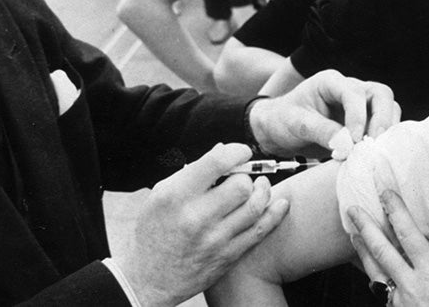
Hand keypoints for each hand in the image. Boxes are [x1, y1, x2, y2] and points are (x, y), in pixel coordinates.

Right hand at [117, 143, 289, 305]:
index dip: (236, 151)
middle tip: (242, 176)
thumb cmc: (154, 231)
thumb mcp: (161, 194)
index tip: (241, 152)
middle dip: (246, 176)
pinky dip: (275, 213)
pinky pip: (260, 231)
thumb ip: (192, 172)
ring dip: (263, 191)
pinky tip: (280, 202)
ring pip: (255, 206)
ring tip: (260, 186)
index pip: (217, 162)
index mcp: (177, 196)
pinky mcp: (227, 256)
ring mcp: (214, 240)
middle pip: (241, 185)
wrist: (149, 279)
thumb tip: (223, 150)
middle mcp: (196, 218)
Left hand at [248, 70, 399, 157]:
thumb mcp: (295, 124)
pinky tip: (375, 154)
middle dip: (383, 118)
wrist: (278, 130)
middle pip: (381, 94)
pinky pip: (383, 126)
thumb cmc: (283, 120)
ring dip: (386, 129)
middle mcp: (349, 89)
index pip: (354, 92)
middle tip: (374, 143)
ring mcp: (360, 106)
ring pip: (388, 108)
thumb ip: (320, 131)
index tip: (355, 140)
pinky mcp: (364, 123)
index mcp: (330, 82)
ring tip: (374, 151)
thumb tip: (347, 145)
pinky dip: (383, 139)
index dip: (358, 115)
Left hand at [347, 191, 428, 306]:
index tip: (385, 191)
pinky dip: (377, 281)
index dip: (396, 211)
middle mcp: (411, 288)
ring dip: (363, 252)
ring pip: (375, 274)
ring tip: (353, 235)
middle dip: (366, 227)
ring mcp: (402, 305)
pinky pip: (384, 295)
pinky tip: (374, 275)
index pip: (410, 236)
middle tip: (353, 208)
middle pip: (382, 251)